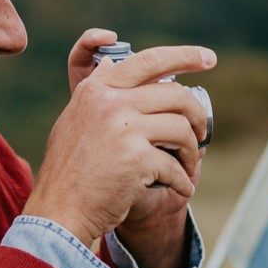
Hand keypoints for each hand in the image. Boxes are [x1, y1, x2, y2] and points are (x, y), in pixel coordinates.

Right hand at [23, 32, 214, 247]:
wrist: (60, 212)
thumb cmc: (70, 171)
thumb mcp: (74, 118)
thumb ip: (96, 92)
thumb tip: (112, 62)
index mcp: (98, 89)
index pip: (149, 61)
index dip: (184, 56)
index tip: (208, 58)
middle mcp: (110, 102)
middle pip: (175, 94)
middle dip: (196, 115)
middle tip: (201, 132)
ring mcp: (123, 129)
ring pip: (181, 129)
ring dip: (191, 151)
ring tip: (186, 164)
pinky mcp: (136, 159)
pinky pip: (175, 166)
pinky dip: (183, 180)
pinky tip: (181, 188)